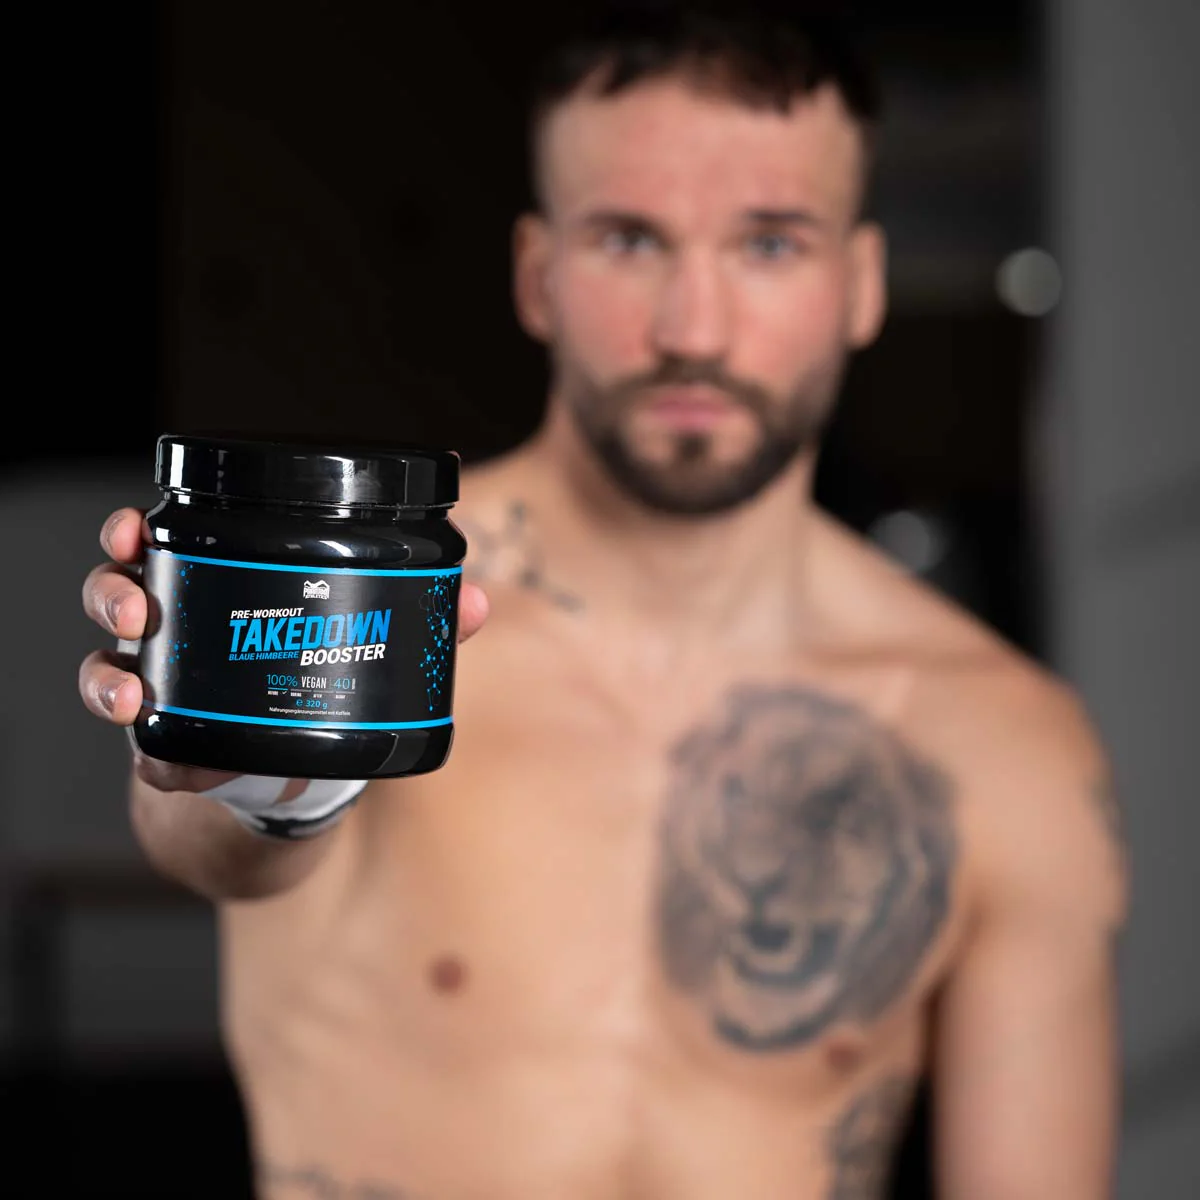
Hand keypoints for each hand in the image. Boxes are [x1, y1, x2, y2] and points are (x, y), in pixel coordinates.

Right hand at [78, 507, 489, 793]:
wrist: (289, 766)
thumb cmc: (318, 676)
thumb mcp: (366, 643)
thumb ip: (418, 625)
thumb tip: (476, 602)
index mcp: (213, 589)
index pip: (156, 544)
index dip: (131, 528)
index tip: (135, 523)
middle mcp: (175, 633)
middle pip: (116, 595)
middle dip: (113, 592)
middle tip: (136, 608)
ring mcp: (165, 691)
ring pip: (107, 668)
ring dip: (107, 674)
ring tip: (134, 687)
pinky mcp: (172, 752)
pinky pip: (148, 752)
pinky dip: (155, 756)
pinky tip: (168, 761)